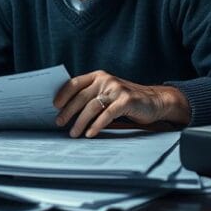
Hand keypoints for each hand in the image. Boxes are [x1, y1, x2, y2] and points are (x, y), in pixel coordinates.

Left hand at [52, 70, 189, 137]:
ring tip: (74, 133)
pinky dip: (96, 125)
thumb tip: (66, 111)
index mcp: (98, 76)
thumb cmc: (126, 100)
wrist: (155, 101)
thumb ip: (91, 96)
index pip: (75, 82)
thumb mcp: (107, 93)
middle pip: (81, 96)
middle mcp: (106, 80)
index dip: (63, 94)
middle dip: (68, 111)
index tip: (55, 106)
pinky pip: (106, 114)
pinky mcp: (126, 101)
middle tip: (59, 123)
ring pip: (92, 106)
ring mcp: (116, 89)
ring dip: (80, 122)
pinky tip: (90, 133)